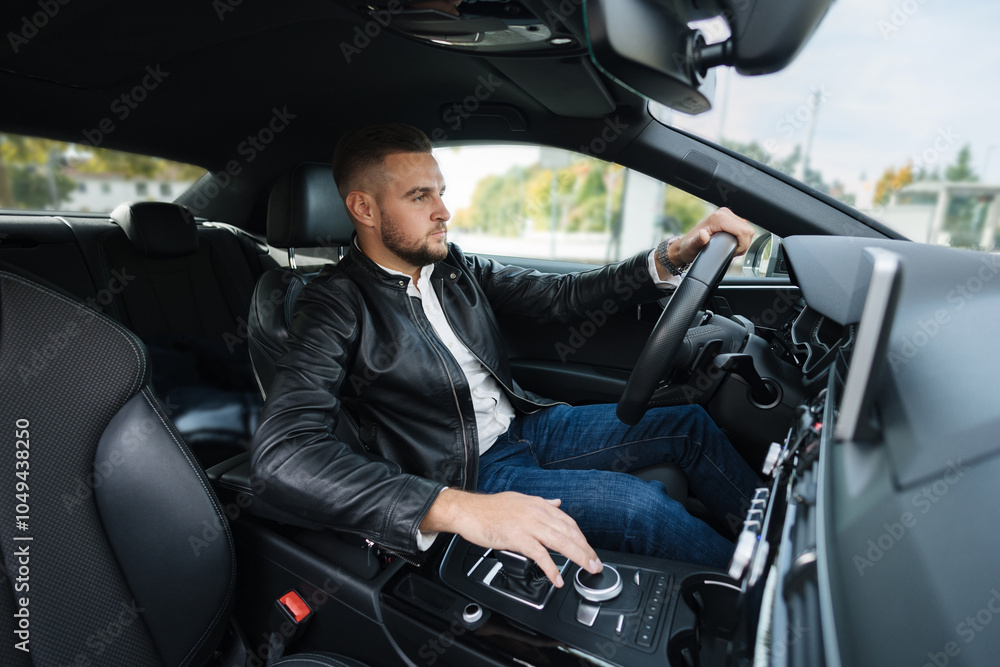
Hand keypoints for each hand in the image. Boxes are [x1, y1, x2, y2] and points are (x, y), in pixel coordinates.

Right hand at [420, 488, 602, 586]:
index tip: (589, 550)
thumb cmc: (490, 509)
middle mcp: (536, 513)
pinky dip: (551, 568)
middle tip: (596, 564)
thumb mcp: (520, 500)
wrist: (467, 510)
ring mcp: (527, 525)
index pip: (568, 522)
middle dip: (585, 550)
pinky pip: (540, 555)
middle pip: (569, 532)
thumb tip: (557, 503)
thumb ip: (541, 504)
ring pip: (560, 542)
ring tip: (587, 569)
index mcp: (538, 505)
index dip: (581, 537)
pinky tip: (557, 578)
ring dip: (578, 557)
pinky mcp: (517, 537)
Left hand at [669, 207, 755, 267]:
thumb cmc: (688, 247)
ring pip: (748, 229)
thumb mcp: (691, 248)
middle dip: (743, 244)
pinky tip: (733, 244)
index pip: (743, 230)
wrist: (686, 245)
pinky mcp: (729, 219)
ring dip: (743, 242)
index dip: (742, 245)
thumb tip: (703, 235)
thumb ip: (697, 242)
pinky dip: (742, 238)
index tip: (733, 252)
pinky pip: (744, 229)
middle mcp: (723, 213)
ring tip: (732, 249)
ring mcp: (727, 215)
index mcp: (717, 218)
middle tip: (732, 252)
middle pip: (747, 230)